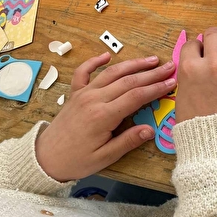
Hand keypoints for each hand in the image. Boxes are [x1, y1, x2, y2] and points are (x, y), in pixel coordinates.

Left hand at [35, 52, 175, 181]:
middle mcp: (94, 99)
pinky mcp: (74, 93)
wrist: (44, 159)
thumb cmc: (76, 161)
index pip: (136, 97)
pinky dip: (95, 61)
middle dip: (151, 73)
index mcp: (103, 116)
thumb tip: (150, 130)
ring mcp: (83, 93)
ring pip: (112, 72)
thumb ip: (127, 142)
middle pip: (128, 81)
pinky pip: (84, 72)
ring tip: (151, 59)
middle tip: (169, 66)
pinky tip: (107, 55)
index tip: (172, 83)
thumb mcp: (104, 158)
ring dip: (133, 64)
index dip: (156, 88)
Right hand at [175, 27, 216, 122]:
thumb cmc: (193, 120)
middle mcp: (212, 64)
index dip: (195, 49)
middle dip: (213, 40)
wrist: (214, 141)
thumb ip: (190, 70)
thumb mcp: (182, 91)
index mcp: (190, 67)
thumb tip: (199, 54)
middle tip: (215, 50)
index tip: (199, 56)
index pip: (192, 43)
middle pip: (215, 33)